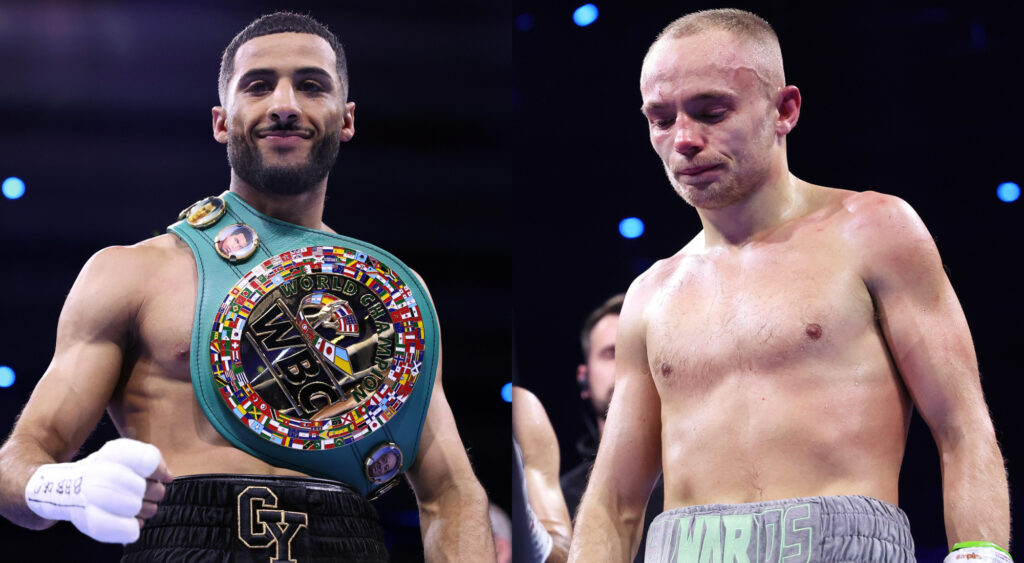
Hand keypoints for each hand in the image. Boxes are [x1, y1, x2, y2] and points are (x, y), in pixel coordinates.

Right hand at [25, 438, 172, 543]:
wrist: (67, 490)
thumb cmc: (105, 471)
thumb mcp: (124, 455)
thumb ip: (150, 461)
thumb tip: (168, 476)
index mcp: (111, 454)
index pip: (147, 460)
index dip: (158, 470)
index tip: (161, 476)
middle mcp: (100, 473)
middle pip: (146, 488)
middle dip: (153, 492)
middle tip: (143, 492)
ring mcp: (94, 498)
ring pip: (140, 509)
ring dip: (146, 509)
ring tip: (134, 504)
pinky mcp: (95, 522)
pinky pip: (130, 529)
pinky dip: (135, 525)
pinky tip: (128, 519)